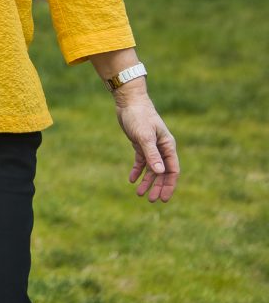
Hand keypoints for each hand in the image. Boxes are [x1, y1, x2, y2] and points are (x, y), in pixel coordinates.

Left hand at [114, 82, 179, 202]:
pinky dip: (137, 171)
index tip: (164, 198)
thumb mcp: (144, 137)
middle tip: (151, 200)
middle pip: (162, 172)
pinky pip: (141, 161)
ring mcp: (151, 147)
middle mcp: (162, 148)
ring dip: (147, 181)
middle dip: (158, 187)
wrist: (129, 102)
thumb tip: (160, 172)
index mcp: (168, 146)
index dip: (169, 185)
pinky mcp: (140, 144)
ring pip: (152, 169)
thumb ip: (152, 154)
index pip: (172, 170)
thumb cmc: (139, 117)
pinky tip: (132, 180)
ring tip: (139, 194)